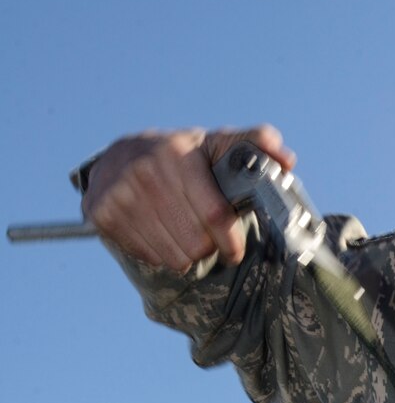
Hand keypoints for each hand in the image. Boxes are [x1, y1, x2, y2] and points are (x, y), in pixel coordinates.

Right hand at [83, 124, 295, 272]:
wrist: (120, 156)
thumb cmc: (182, 157)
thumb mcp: (217, 145)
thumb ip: (254, 145)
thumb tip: (286, 157)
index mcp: (176, 155)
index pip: (216, 216)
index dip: (232, 242)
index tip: (234, 250)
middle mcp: (145, 172)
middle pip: (196, 244)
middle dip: (208, 247)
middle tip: (206, 236)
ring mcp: (120, 194)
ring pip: (174, 257)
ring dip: (186, 254)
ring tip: (184, 232)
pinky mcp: (102, 214)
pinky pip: (149, 257)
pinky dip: (161, 254)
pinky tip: (160, 231)